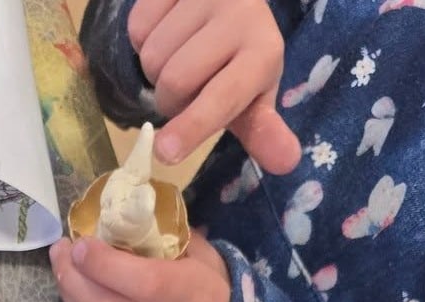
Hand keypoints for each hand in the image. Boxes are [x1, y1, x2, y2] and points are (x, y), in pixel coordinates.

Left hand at [50, 231, 230, 301]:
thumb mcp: (203, 258)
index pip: (146, 283)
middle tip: (61, 250)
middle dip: (76, 277)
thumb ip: (166, 237)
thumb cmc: (211, 294)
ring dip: (72, 297)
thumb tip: (121, 216)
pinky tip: (76, 295)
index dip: (106, 264)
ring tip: (62, 267)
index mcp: (198, 296)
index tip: (81, 244)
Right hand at [128, 0, 299, 170]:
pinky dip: (142, 41)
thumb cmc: (240, 58)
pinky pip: (137, 27)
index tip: (165, 152)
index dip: (193, 127)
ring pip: (150, 56)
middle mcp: (239, 14)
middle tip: (183, 94)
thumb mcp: (254, 96)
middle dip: (168, 102)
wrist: (234, 0)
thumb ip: (262, 131)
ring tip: (175, 61)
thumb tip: (287, 162)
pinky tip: (165, 34)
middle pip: (175, 81)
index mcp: (263, 53)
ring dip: (153, 73)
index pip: (223, 97)